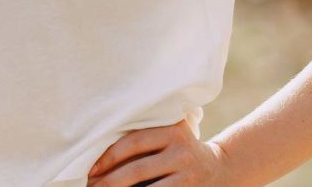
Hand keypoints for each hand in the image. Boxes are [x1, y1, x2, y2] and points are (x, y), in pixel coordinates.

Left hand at [86, 119, 230, 185]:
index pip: (132, 142)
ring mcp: (188, 175)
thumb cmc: (180, 150)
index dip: (108, 157)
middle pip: (136, 170)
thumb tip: (99, 158)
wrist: (220, 169)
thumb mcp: (170, 134)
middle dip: (109, 182)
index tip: (91, 170)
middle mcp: (182, 151)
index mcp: (172, 130)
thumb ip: (145, 136)